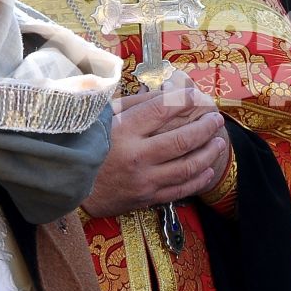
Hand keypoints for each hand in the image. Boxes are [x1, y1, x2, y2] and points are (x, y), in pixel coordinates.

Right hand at [81, 76, 230, 217]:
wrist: (71, 186)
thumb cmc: (89, 145)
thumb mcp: (104, 119)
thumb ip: (134, 105)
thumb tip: (165, 92)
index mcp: (123, 131)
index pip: (161, 110)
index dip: (182, 100)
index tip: (195, 95)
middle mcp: (136, 156)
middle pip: (182, 140)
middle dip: (205, 128)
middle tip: (216, 119)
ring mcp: (143, 180)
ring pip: (187, 166)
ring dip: (209, 153)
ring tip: (219, 141)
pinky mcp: (147, 198)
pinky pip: (180, 189)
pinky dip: (199, 179)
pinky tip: (209, 169)